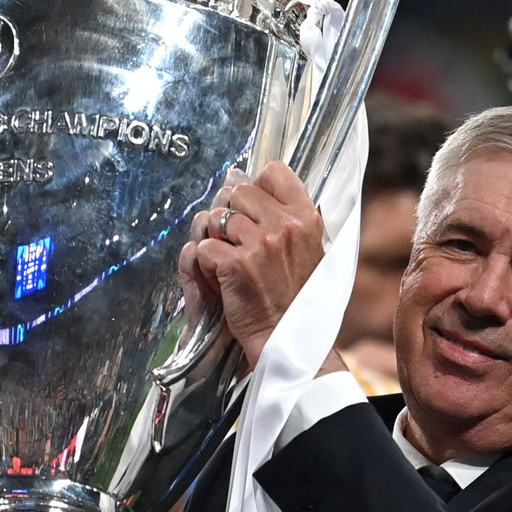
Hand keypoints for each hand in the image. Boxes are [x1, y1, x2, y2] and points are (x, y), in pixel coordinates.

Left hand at [181, 163, 325, 366]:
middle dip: (232, 216)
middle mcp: (285, 226)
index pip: (275, 172)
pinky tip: (224, 280)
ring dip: (216, 240)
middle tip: (241, 245)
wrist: (288, 339)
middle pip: (239, 192)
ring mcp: (259, 244)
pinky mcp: (235, 265)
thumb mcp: (308, 248)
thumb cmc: (295, 296)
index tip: (255, 210)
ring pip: (215, 218)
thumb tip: (237, 176)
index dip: (257, 187)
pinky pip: (203, 247)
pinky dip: (206, 265)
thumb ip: (282, 213)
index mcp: (308, 218)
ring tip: (233, 264)